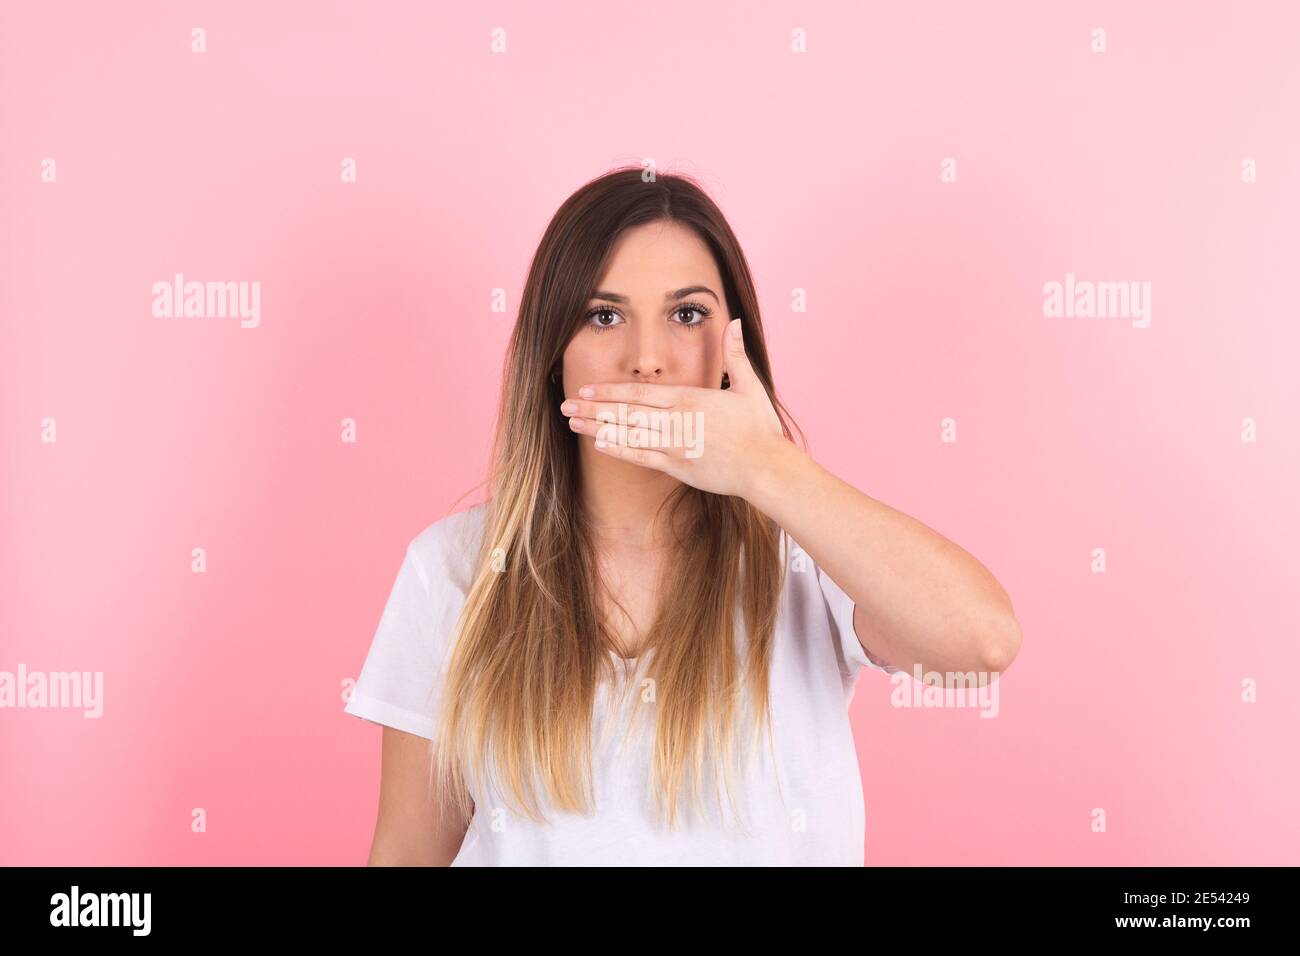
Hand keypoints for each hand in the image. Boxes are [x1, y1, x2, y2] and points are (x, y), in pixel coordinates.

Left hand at [558, 318, 785, 499]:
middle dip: (593, 407)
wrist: (766, 468)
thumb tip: (733, 321)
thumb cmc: (759, 428)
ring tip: (573, 422)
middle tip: (565, 403)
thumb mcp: (748, 386)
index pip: (639, 392)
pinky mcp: (678, 467)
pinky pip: (642, 457)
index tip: (586, 387)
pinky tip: (599, 444)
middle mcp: (677, 421)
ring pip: (628, 435)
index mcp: (690, 399)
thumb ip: (734, 354)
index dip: (609, 390)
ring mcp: (675, 445)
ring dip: (598, 428)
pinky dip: (619, 450)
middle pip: (626, 413)